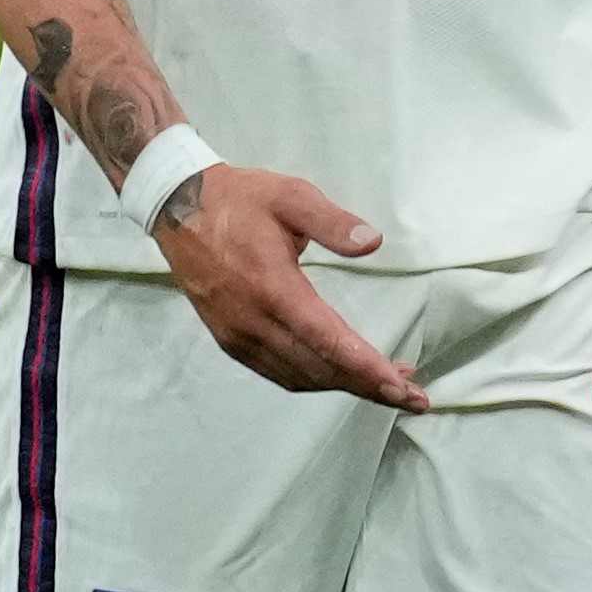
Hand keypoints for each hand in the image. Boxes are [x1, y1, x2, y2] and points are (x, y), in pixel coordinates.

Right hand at [147, 159, 426, 409]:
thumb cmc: (240, 199)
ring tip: (388, 384)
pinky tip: (340, 375)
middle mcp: (253, 322)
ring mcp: (238, 336)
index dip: (368, 368)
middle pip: (320, 369)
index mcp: (272, 288)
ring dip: (345, 385)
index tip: (403, 388)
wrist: (178, 208)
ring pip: (300, 377)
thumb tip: (373, 243)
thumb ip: (332, 221)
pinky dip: (315, 380)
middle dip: (369, 386)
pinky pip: (279, 372)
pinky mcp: (230, 340)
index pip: (328, 340)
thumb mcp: (290, 195)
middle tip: (414, 396)